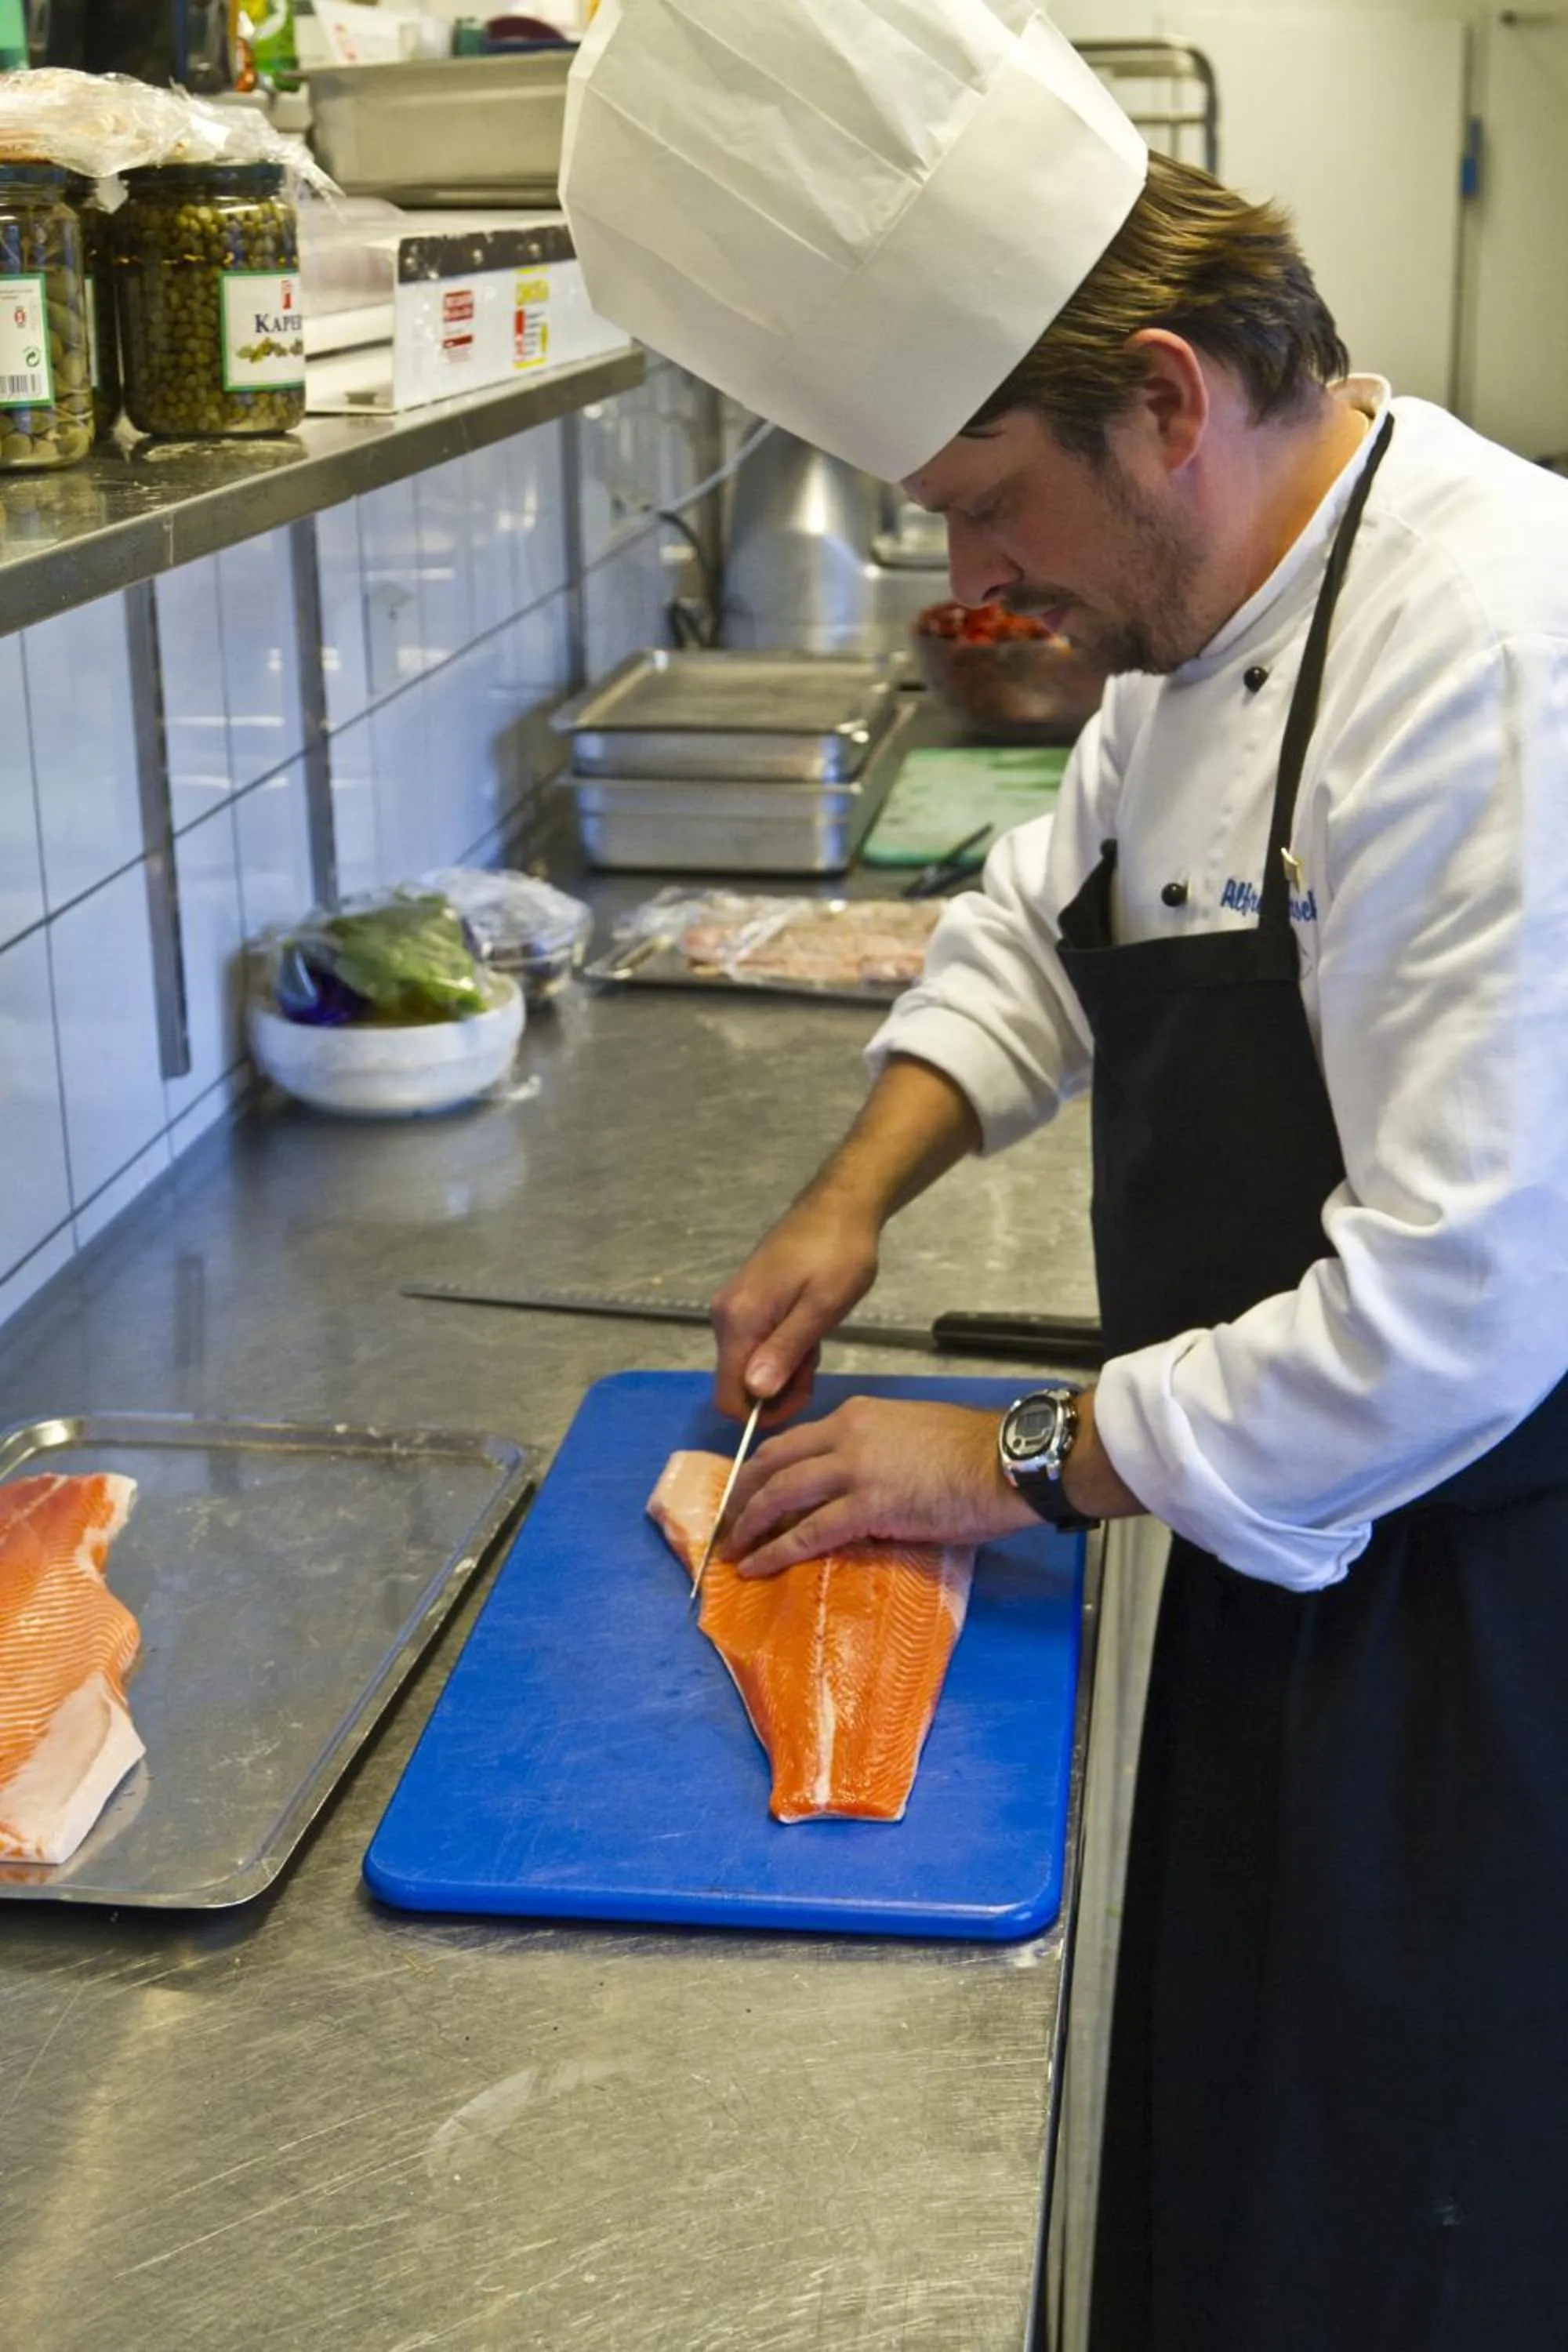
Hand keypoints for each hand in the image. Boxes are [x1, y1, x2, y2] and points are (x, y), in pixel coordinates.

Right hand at [710, 1192, 880, 1423]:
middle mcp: (724, 1316)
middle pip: (737, 1381)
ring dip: (782, 1368)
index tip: (800, 1397)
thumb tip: (756, 1392)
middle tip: (815, 1365)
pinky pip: (754, 1343)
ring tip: (816, 1342)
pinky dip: (780, 1349)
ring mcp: (732, 1306)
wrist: (838, 1206)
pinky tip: (807, 1329)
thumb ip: (786, 1351)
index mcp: (739, 1320)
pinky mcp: (745, 1300)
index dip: (761, 1413)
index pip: (728, 1395)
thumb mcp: (822, 1307)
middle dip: (776, 1388)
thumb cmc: (839, 1254)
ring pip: (747, 1363)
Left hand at [725, 1397, 1038, 1577]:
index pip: (794, 1442)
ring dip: (749, 1524)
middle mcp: (845, 1435)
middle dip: (741, 1495)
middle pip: (772, 1463)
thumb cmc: (973, 1453)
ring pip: (780, 1495)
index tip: (747, 1492)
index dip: (762, 1469)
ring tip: (733, 1549)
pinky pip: (808, 1531)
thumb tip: (860, 1488)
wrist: (1007, 1461)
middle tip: (727, 1523)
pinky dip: (776, 1551)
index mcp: (857, 1416)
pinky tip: (757, 1567)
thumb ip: (877, 1454)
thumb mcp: (911, 1436)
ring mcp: (854, 1469)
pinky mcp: (869, 1505)